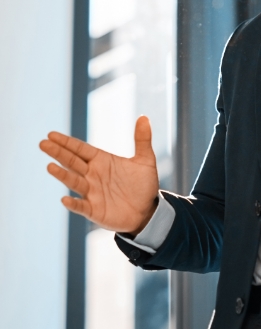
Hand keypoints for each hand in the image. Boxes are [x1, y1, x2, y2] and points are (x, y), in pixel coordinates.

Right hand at [40, 116, 159, 234]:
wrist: (148, 211)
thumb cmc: (143, 184)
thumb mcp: (145, 160)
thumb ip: (142, 139)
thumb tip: (144, 117)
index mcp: (102, 161)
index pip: (81, 149)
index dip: (67, 142)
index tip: (51, 135)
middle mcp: (93, 175)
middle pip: (72, 162)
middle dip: (58, 153)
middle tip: (43, 144)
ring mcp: (92, 193)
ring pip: (74, 181)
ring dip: (63, 175)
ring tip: (50, 166)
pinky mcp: (95, 210)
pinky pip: (81, 206)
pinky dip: (73, 204)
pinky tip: (65, 199)